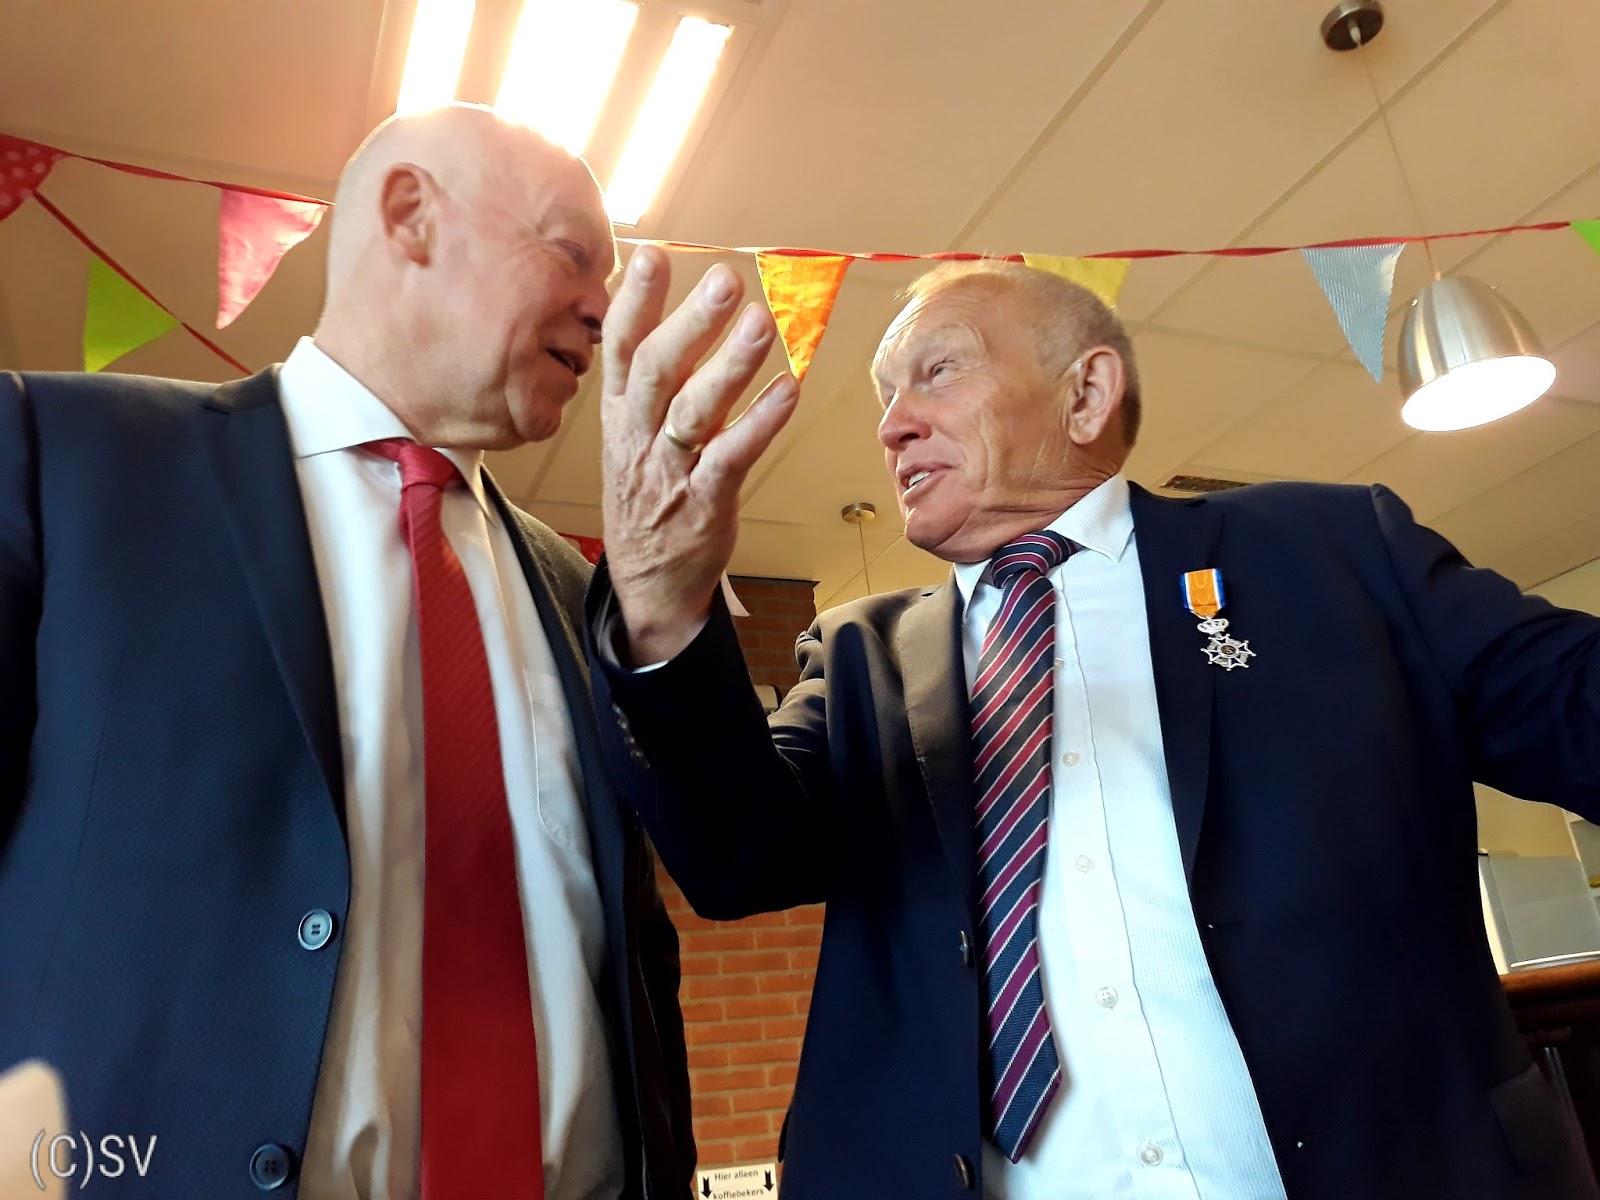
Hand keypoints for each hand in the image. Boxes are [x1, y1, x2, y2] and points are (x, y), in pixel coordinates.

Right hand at [600, 246, 799, 664]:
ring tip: (761, 322)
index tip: (654, 255)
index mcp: (618, 416)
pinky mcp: (704, 503)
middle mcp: (638, 438)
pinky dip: (759, 422)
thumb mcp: (633, 435)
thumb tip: (677, 315)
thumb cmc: (649, 497)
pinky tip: (787, 390)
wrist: (647, 584)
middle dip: (690, 321)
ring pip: (693, 410)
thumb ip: (652, 382)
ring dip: (730, 364)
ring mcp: (669, 472)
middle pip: (657, 370)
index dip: (633, 301)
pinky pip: (731, 458)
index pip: (619, 349)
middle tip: (725, 279)